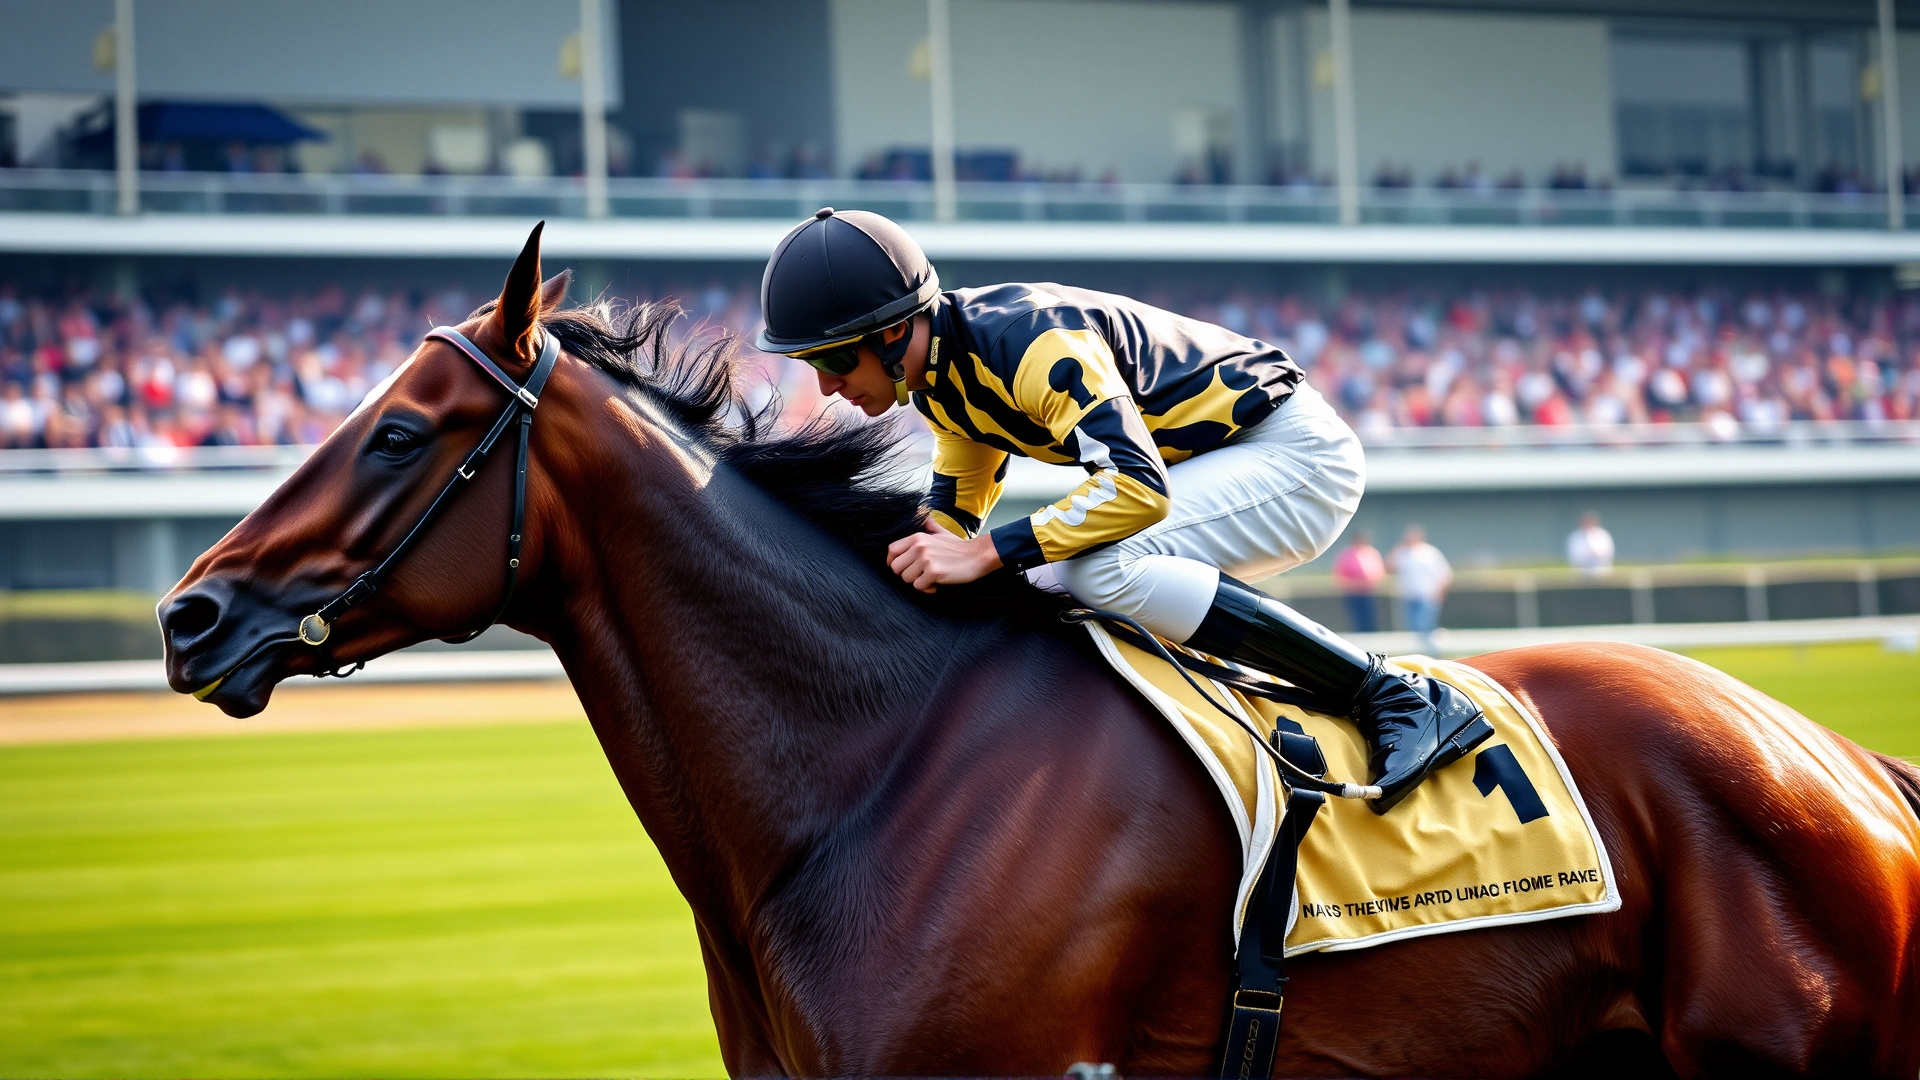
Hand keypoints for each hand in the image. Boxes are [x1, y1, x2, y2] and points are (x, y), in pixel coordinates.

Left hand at [887, 519, 1003, 592]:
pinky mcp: (934, 572)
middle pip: (896, 567)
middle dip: (905, 574)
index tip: (900, 567)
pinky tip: (936, 584)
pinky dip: (926, 588)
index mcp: (918, 537)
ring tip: (929, 578)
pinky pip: (919, 586)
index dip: (892, 561)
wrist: (978, 555)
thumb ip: (929, 525)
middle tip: (918, 574)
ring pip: (906, 578)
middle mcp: (919, 547)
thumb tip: (921, 512)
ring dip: (917, 582)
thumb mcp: (941, 532)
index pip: (892, 550)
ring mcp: (926, 559)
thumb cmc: (959, 547)